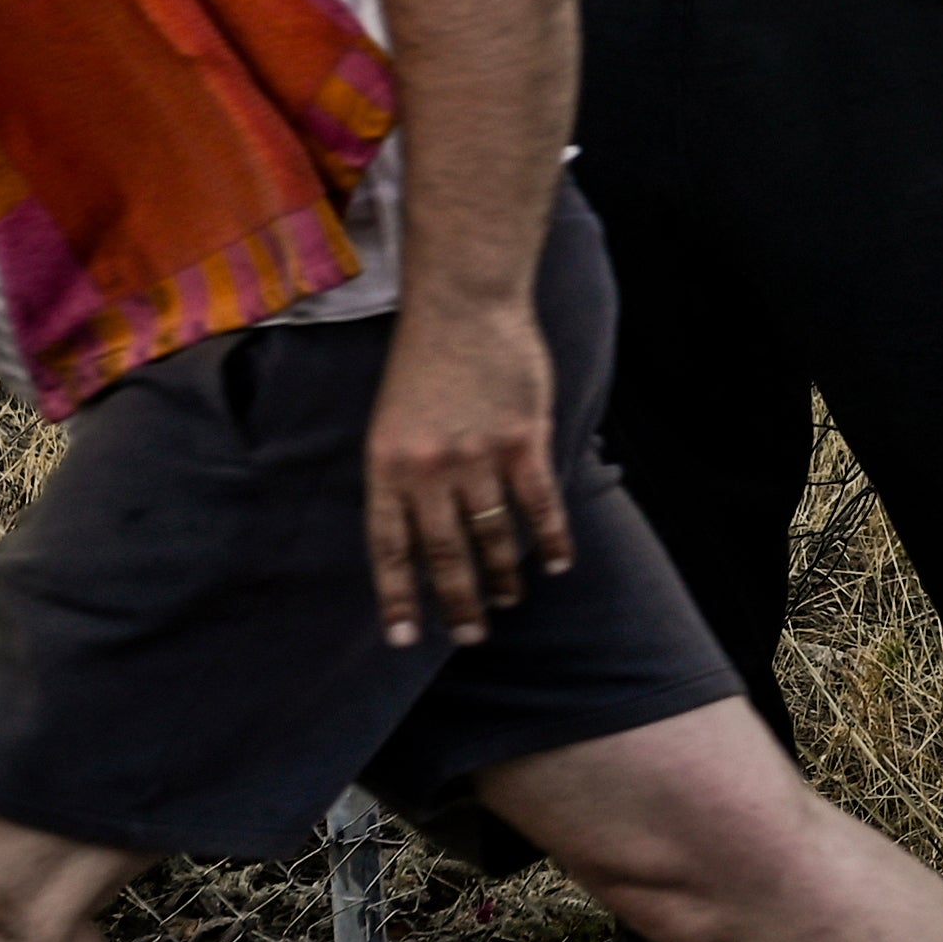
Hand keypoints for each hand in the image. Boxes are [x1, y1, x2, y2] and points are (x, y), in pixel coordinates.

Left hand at [365, 293, 568, 649]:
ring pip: (493, 537)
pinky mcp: (524, 440)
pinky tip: (555, 564)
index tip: (405, 638)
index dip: (398, 597)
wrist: (464, 303)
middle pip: (445, 555)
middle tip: (471, 635)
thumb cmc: (425, 360)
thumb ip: (405, 474)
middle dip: (459, 603)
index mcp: (387, 465)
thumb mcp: (393, 421)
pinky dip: (549, 539)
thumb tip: (420, 534)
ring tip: (510, 599)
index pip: (390, 548)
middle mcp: (429, 469)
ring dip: (503, 577)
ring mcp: (478, 456)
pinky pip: (539, 505)